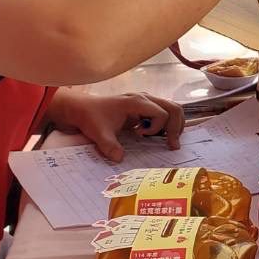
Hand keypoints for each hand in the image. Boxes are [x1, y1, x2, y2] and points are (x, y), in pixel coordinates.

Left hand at [50, 91, 184, 159]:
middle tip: (171, 145)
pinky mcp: (145, 107)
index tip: (140, 136)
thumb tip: (120, 159)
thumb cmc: (91, 117)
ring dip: (174, 126)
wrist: (83, 108)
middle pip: (174, 108)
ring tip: (168, 141)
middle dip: (176, 128)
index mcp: (136, 102)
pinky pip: (165, 113)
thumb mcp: (99, 133)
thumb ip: (109, 146)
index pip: (162, 114)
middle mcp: (145, 98)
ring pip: (172, 109)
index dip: (156, 128)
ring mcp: (146, 101)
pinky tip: (158, 136)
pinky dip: (167, 124)